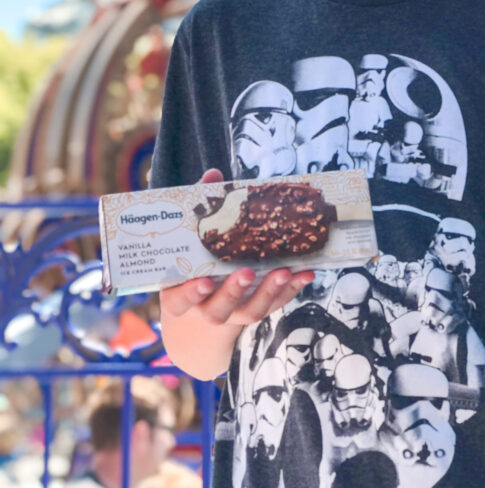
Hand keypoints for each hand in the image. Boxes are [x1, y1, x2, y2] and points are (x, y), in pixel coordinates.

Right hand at [159, 168, 314, 327]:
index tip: (204, 281)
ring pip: (249, 311)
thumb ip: (203, 208)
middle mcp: (205, 308)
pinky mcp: (256, 308)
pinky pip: (274, 304)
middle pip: (217, 310)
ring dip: (268, 292)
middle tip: (247, 272)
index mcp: (179, 294)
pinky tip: (304, 273)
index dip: (190, 293)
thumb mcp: (193, 237)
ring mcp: (233, 313)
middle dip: (233, 292)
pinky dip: (290, 290)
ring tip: (283, 271)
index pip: (178, 300)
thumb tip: (214, 175)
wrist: (204, 299)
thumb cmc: (195, 259)